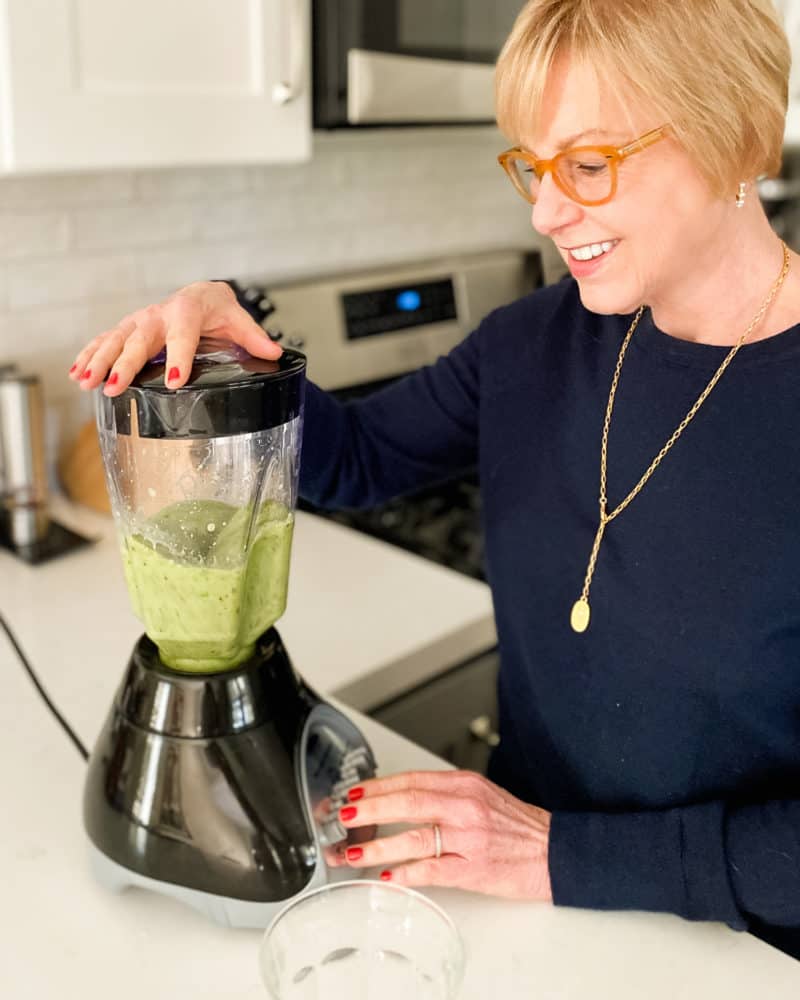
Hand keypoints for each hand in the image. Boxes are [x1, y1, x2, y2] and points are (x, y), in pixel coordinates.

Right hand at [68, 280, 281, 396]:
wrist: (200, 294)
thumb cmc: (219, 310)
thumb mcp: (238, 319)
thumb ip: (253, 337)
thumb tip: (276, 352)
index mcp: (188, 311)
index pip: (182, 334)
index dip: (178, 357)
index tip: (173, 380)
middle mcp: (158, 314)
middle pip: (140, 339)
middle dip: (126, 364)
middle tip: (113, 386)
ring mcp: (140, 321)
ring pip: (115, 339)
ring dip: (99, 360)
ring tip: (85, 382)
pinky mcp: (128, 329)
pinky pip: (105, 340)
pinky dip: (89, 354)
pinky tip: (76, 373)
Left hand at [330, 770, 552, 900]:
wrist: (552, 851)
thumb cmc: (516, 826)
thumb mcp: (480, 795)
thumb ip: (443, 794)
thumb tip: (398, 798)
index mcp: (464, 785)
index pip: (412, 779)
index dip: (379, 786)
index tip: (354, 793)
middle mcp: (465, 807)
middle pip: (408, 802)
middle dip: (370, 809)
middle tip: (343, 815)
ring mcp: (469, 839)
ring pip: (414, 837)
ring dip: (378, 845)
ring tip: (353, 851)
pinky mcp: (473, 869)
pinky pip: (432, 870)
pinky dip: (406, 873)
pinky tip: (387, 877)